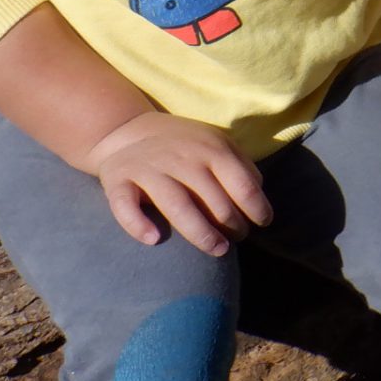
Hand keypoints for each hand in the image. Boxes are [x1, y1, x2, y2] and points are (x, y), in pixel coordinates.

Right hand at [87, 111, 272, 256]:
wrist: (127, 130)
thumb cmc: (184, 145)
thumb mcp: (218, 143)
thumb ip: (241, 166)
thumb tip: (259, 196)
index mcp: (212, 149)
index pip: (243, 185)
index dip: (257, 209)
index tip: (261, 224)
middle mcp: (182, 159)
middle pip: (214, 201)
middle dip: (232, 227)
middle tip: (235, 240)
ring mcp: (150, 169)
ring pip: (178, 206)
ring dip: (200, 233)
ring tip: (217, 250)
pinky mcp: (119, 181)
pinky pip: (126, 206)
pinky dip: (138, 224)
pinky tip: (154, 239)